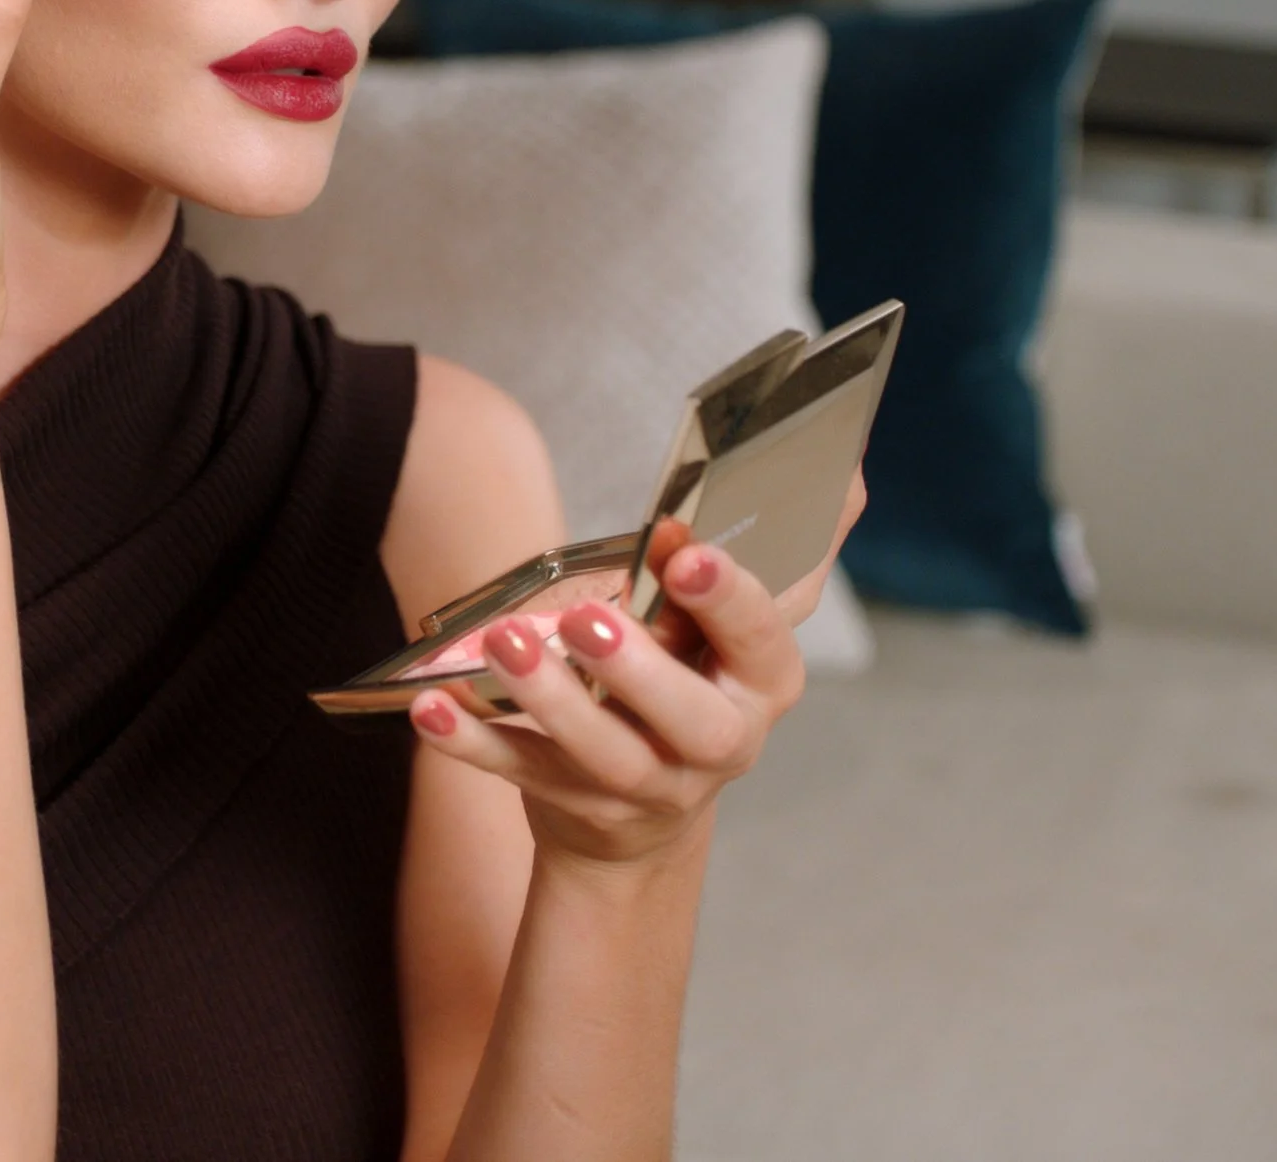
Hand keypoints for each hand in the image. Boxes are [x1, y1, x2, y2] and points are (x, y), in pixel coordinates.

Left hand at [407, 523, 811, 872]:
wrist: (641, 810)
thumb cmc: (690, 679)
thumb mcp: (738, 625)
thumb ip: (788, 550)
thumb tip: (845, 465)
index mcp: (763, 682)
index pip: (760, 639)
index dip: (726, 599)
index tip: (684, 551)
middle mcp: (716, 743)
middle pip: (687, 718)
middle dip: (637, 669)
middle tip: (584, 618)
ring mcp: (645, 785)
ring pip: (600, 751)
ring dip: (547, 697)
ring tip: (500, 641)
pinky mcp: (572, 803)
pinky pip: (518, 773)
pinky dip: (472, 742)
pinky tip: (431, 707)